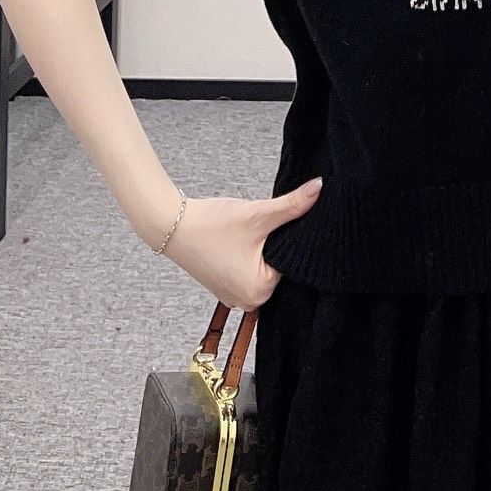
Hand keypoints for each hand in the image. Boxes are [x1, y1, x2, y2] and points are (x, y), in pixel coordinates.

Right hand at [162, 178, 322, 310]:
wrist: (170, 224)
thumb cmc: (212, 224)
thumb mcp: (258, 214)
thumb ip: (292, 205)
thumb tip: (319, 187)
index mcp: (260, 292)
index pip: (292, 264)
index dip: (289, 240)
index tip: (281, 223)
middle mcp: (248, 302)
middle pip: (278, 267)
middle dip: (275, 246)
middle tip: (262, 226)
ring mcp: (234, 297)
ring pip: (263, 267)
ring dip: (262, 250)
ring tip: (249, 232)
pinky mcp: (224, 287)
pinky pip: (248, 271)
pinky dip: (249, 256)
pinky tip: (240, 240)